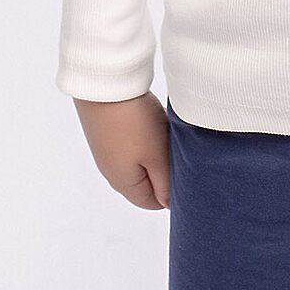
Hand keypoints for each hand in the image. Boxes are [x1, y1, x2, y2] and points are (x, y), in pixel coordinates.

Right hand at [72, 91, 170, 208]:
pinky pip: (133, 141)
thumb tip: (169, 205)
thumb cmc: (133, 122)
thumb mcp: (157, 156)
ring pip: (142, 157)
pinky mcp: (107, 132)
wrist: (104, 84)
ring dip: (157, 147)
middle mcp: (112, 171)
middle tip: (176, 147)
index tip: (185, 169)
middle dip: (166, 166)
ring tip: (165, 128)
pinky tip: (153, 117)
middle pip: (148, 179)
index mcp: (124, 184)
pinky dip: (147, 132)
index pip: (153, 202)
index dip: (173, 190)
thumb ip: (165, 184)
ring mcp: (108, 150)